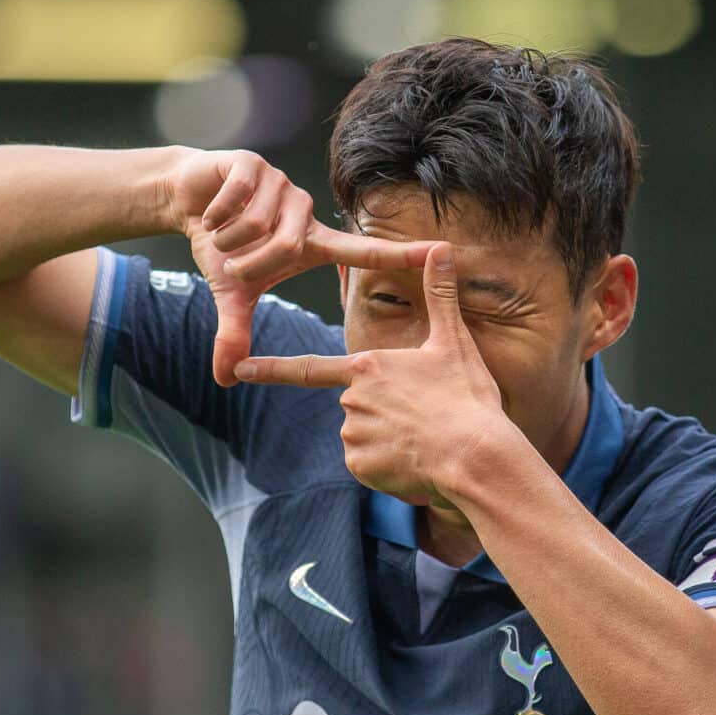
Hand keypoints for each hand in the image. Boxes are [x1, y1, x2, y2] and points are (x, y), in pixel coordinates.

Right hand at [165, 148, 440, 385]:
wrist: (188, 200)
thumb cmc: (223, 247)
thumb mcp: (233, 291)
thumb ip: (236, 332)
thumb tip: (226, 379)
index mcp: (314, 242)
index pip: (365, 251)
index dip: (402, 254)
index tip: (442, 251)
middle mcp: (306, 211)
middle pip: (286, 246)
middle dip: (250, 261)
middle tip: (234, 263)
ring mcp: (283, 185)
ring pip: (259, 225)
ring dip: (229, 238)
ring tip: (222, 233)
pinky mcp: (255, 164)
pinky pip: (238, 200)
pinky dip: (216, 216)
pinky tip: (211, 213)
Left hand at [232, 244, 517, 502]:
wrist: (476, 456)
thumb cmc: (466, 398)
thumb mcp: (454, 342)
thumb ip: (440, 295)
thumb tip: (443, 247)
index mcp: (367, 367)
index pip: (307, 368)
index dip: (270, 369)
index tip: (239, 368)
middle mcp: (352, 399)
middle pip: (356, 406)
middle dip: (384, 415)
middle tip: (424, 418)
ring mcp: (353, 434)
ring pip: (363, 437)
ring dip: (388, 442)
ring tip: (424, 440)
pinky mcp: (361, 466)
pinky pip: (369, 466)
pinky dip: (389, 467)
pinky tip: (416, 462)